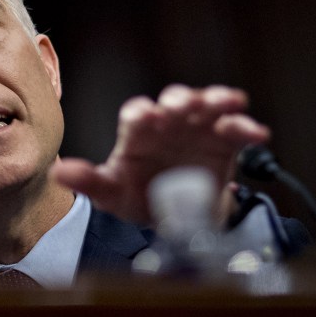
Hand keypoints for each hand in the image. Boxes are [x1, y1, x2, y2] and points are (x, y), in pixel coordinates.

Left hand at [50, 84, 269, 226]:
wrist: (175, 216)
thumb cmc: (138, 195)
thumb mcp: (113, 193)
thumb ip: (89, 182)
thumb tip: (59, 172)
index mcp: (139, 134)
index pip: (137, 115)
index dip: (142, 114)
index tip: (147, 118)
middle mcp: (169, 125)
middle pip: (174, 102)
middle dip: (179, 100)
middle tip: (182, 106)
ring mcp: (198, 130)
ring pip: (207, 106)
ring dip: (216, 100)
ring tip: (225, 101)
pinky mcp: (225, 142)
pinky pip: (237, 130)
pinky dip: (246, 127)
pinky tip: (256, 132)